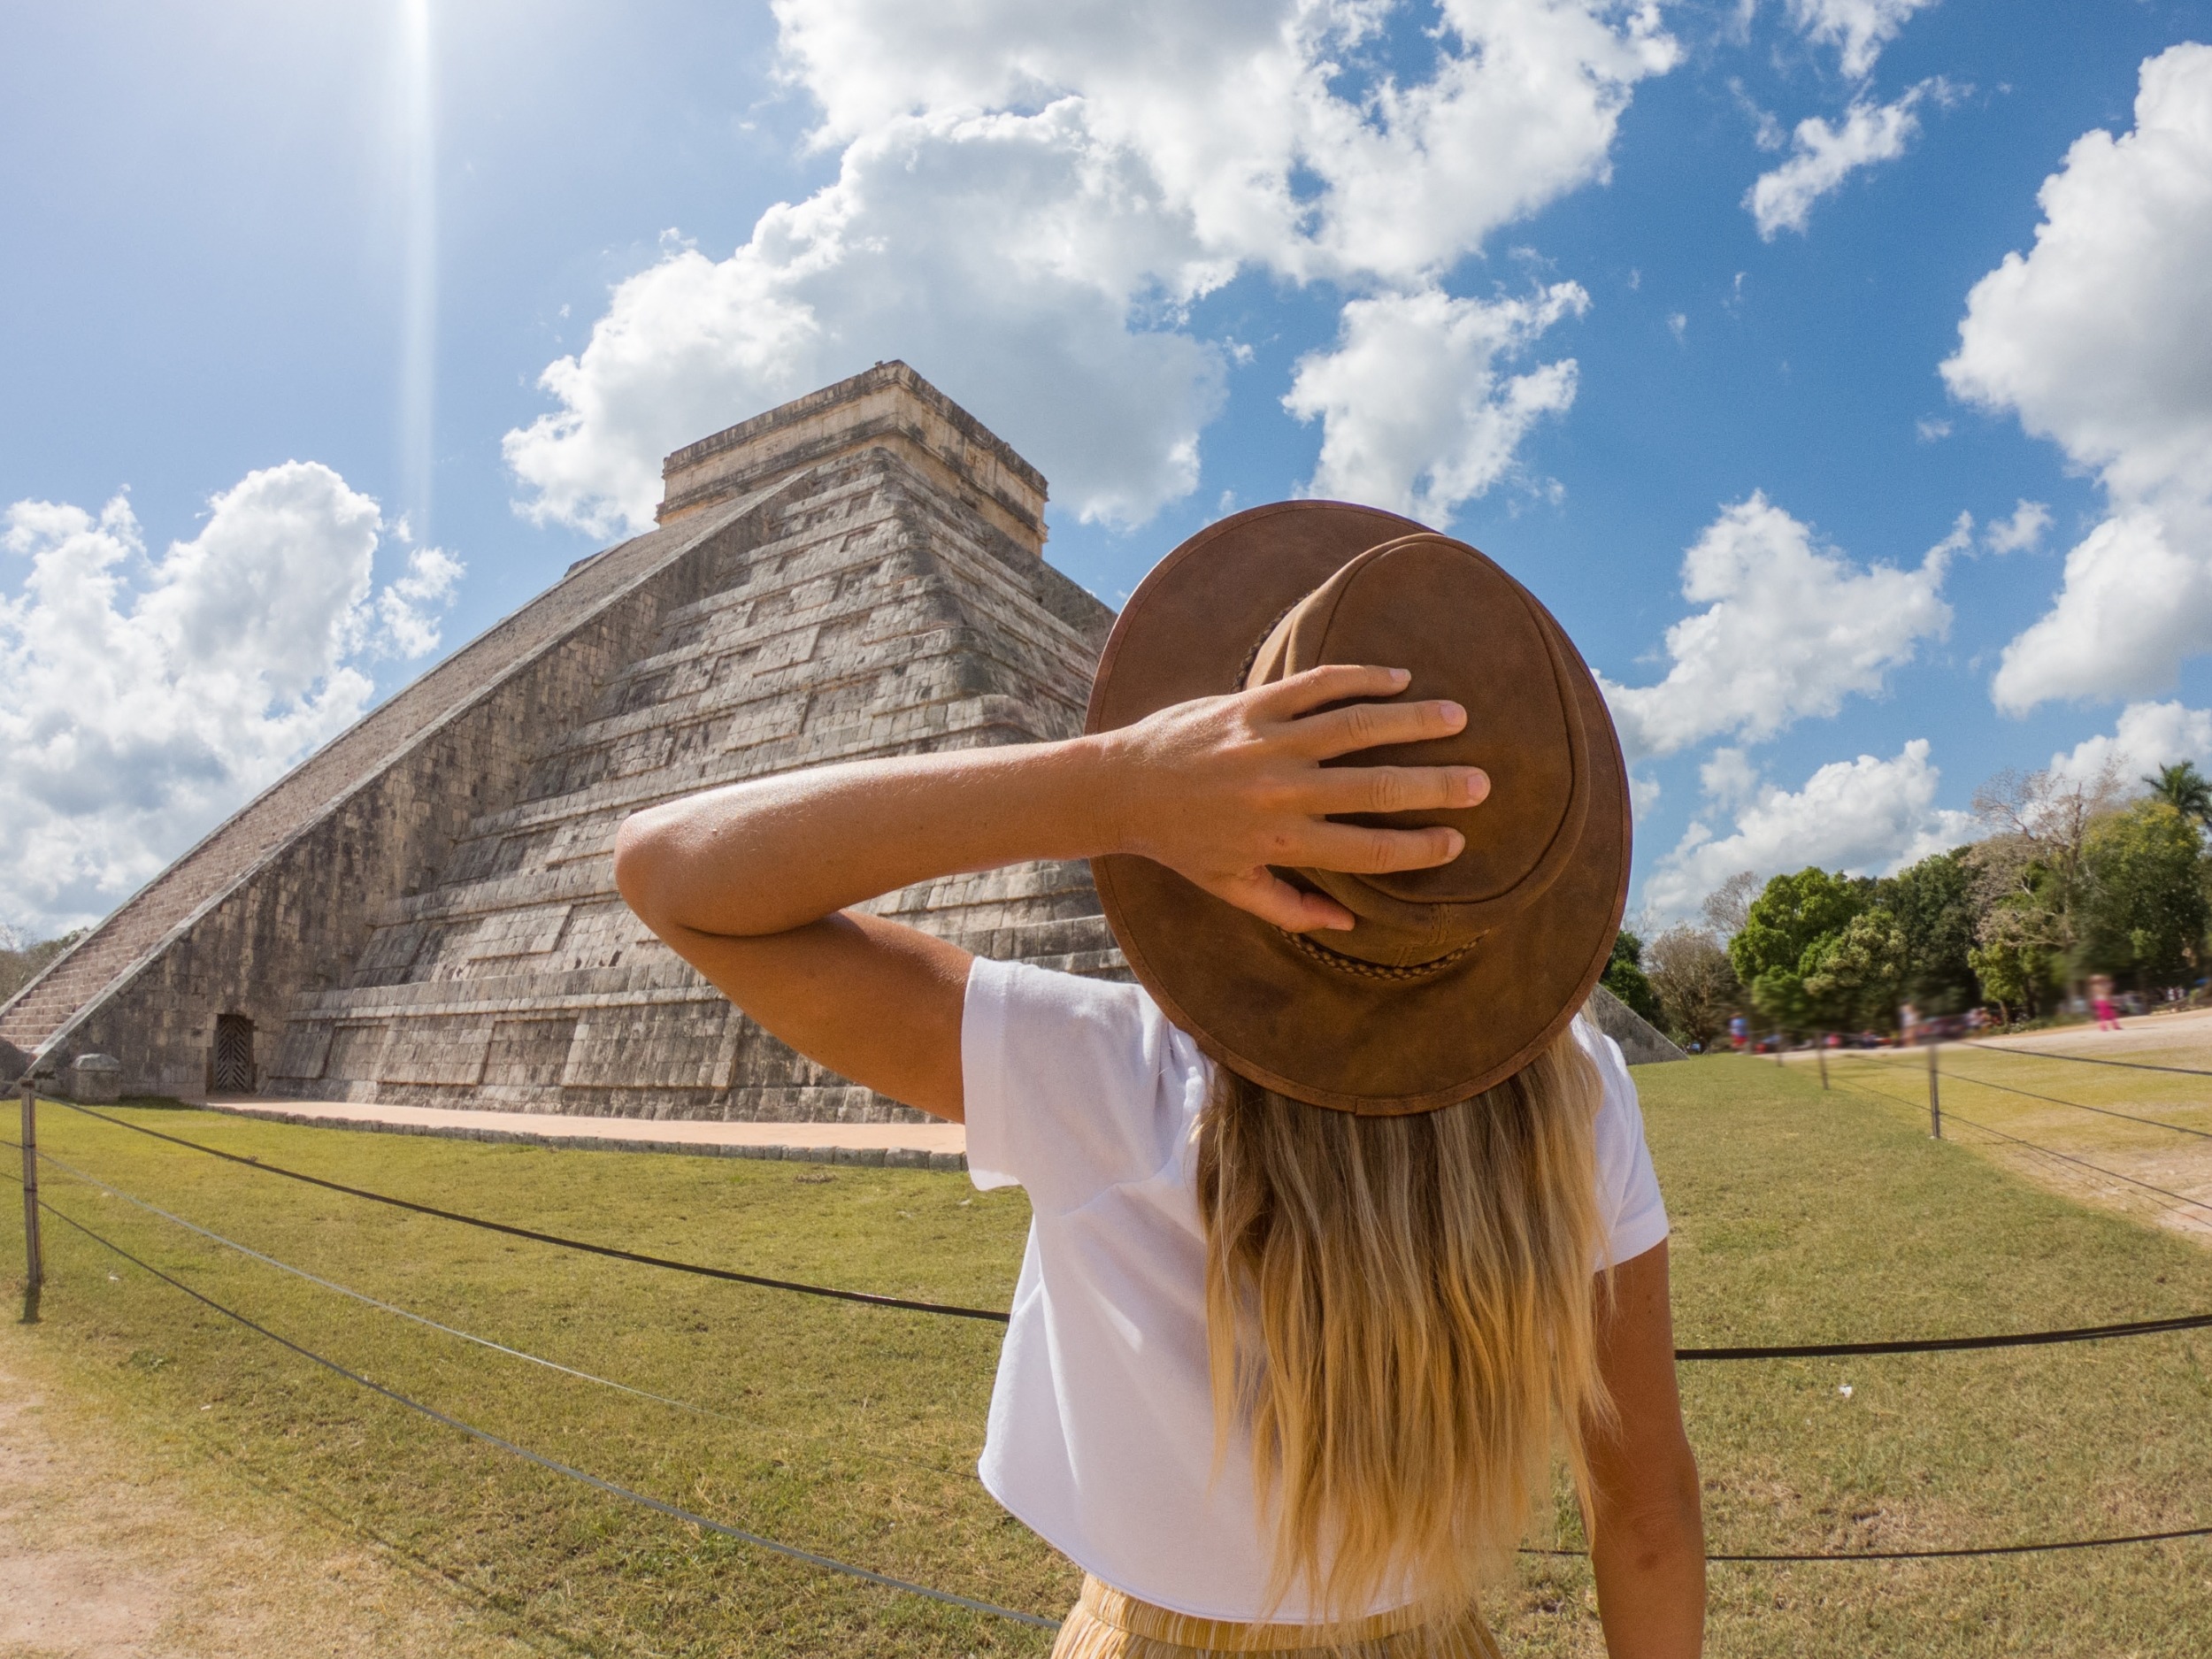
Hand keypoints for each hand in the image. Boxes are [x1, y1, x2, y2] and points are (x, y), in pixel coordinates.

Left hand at [1093, 664, 1489, 932]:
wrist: (1122, 787)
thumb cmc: (1181, 843)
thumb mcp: (1231, 888)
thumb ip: (1291, 909)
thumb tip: (1349, 924)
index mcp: (1282, 843)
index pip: (1369, 849)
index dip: (1420, 847)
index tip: (1456, 840)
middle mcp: (1282, 792)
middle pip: (1378, 787)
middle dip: (1437, 785)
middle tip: (1481, 781)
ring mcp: (1268, 743)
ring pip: (1357, 726)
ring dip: (1413, 720)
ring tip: (1456, 717)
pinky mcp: (1252, 704)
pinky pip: (1317, 685)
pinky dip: (1361, 677)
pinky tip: (1397, 678)